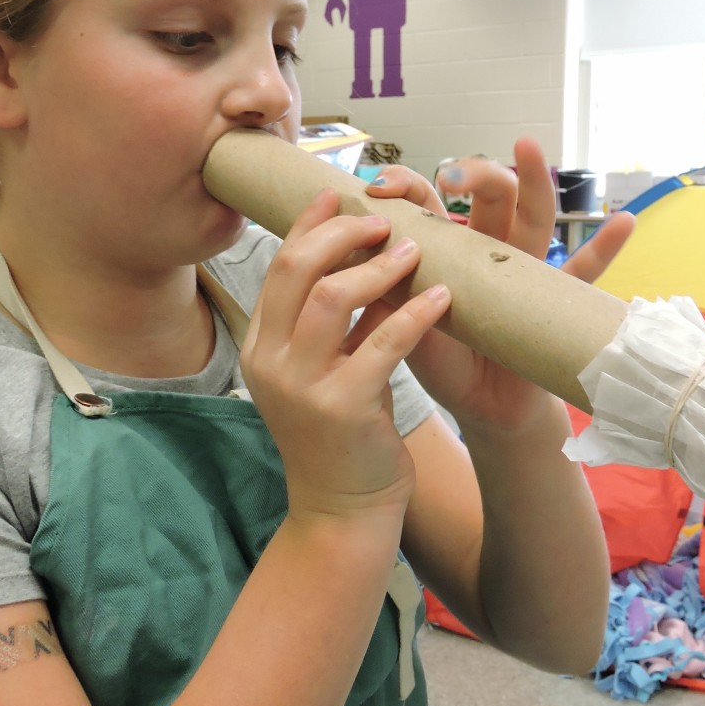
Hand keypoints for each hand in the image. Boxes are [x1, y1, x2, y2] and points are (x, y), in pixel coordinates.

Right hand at [240, 188, 452, 523]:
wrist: (343, 511)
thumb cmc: (343, 438)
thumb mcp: (328, 372)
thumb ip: (339, 324)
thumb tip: (369, 262)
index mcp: (260, 347)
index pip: (279, 266)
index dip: (309, 225)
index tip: (339, 194)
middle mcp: (270, 361)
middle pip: (297, 269)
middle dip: (342, 234)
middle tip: (384, 222)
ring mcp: (302, 385)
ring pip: (333, 297)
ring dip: (377, 267)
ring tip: (415, 252)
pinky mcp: (343, 407)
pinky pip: (383, 343)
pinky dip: (415, 314)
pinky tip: (444, 299)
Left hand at [363, 141, 633, 429]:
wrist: (483, 407)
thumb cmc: (442, 360)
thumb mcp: (401, 324)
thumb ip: (383, 290)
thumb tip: (350, 254)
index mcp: (446, 247)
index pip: (427, 202)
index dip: (406, 187)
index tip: (381, 189)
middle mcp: (489, 247)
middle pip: (488, 195)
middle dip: (472, 174)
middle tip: (452, 178)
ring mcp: (526, 268)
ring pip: (533, 216)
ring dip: (533, 181)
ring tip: (527, 148)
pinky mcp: (555, 299)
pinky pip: (585, 272)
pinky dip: (606, 247)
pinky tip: (623, 221)